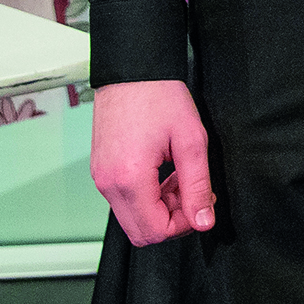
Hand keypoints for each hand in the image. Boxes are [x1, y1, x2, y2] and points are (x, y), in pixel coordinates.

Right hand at [89, 78, 214, 244]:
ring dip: (160, 207)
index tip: (202, 201)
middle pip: (141, 232)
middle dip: (172, 219)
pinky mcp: (101, 171)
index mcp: (129, 179)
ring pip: (132, 217)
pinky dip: (147, 196)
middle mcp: (108, 184)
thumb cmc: (160, 97)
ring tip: (180, 176)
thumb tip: (203, 221)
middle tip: (192, 191)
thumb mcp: (191, 141)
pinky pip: (124, 200)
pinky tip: (164, 172)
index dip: (184, 224)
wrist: (133, 71)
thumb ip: (198, 186)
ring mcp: (100, 178)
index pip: (155, 231)